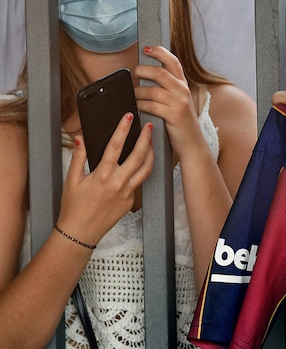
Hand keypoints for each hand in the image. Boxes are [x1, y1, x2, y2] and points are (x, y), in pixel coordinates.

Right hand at [56, 115, 153, 245]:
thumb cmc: (74, 207)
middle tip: (149, 126)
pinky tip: (142, 163)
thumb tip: (81, 139)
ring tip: (151, 143)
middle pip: (138, 156)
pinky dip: (143, 170)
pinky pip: (140, 182)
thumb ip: (78, 157)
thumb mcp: (72, 180)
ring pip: (146, 169)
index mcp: (102, 175)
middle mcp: (118, 183)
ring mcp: (127, 192)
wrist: (81, 232)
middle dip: (146, 138)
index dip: (123, 129)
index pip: (115, 146)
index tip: (128, 117)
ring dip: (151, 154)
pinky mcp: (131, 200)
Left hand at [133, 45, 203, 157]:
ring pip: (151, 90)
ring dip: (138, 92)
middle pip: (159, 73)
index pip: (173, 62)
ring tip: (134, 96)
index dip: (160, 52)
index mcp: (183, 85)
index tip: (147, 48)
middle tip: (134, 75)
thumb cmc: (181, 123)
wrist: (193, 144)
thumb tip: (145, 75)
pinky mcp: (173, 115)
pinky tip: (137, 107)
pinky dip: (140, 105)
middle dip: (142, 71)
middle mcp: (183, 91)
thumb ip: (167, 88)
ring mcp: (179, 103)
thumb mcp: (179, 101)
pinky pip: (150, 105)